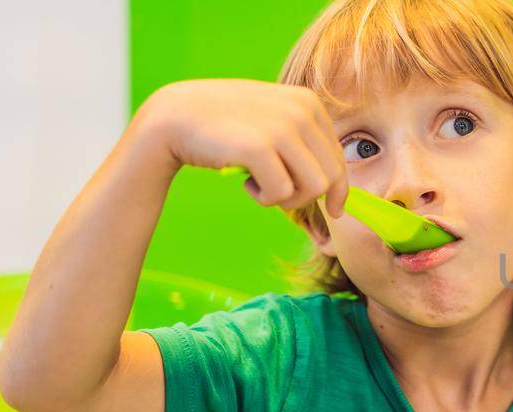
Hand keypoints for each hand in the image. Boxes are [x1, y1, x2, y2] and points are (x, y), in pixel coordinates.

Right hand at [133, 79, 347, 215]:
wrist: (174, 116)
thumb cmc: (225, 125)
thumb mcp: (273, 119)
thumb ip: (303, 140)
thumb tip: (335, 187)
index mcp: (309, 102)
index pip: (339, 159)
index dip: (337, 190)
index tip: (333, 209)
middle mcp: (301, 110)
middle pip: (331, 177)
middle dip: (308, 197)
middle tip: (277, 194)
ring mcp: (281, 127)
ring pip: (314, 188)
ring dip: (289, 199)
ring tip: (261, 187)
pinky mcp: (259, 147)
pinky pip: (282, 192)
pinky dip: (266, 198)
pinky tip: (247, 185)